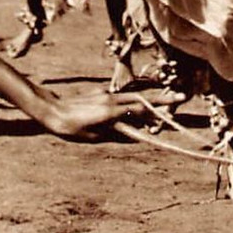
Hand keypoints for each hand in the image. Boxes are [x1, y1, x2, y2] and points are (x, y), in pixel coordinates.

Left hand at [39, 88, 174, 139]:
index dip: (157, 114)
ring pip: (133, 96)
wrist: (52, 112)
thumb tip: (136, 137)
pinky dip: (134, 102)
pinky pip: (122, 97)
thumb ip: (117, 135)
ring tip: (166, 103)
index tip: (171, 117)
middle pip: (142, 98)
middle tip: (181, 98)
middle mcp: (111, 99)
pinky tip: (138, 108)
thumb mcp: (96, 137)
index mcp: (111, 111)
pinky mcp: (100, 94)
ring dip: (150, 100)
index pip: (140, 110)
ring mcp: (106, 95)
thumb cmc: (72, 128)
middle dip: (162, 99)